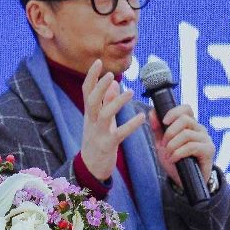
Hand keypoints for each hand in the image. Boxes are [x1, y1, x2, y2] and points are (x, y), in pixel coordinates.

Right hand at [78, 59, 145, 181]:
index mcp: (89, 113)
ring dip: (117, 102)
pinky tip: (142, 118)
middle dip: (99, 87)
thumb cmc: (96, 140)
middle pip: (91, 100)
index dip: (91, 76)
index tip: (98, 62)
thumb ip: (106, 101)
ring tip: (131, 91)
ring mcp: (98, 133)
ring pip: (104, 114)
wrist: (90, 167)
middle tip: (111, 75)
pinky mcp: (107, 145)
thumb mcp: (100, 119)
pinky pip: (119, 133)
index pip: (86, 91)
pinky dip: (131, 125)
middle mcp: (91, 121)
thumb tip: (113, 84)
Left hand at [150, 104, 215, 188]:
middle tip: (163, 145)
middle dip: (169, 132)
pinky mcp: (209, 150)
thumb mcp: (163, 144)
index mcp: (190, 125)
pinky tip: (173, 159)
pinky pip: (191, 146)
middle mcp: (200, 129)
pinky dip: (178, 153)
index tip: (163, 122)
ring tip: (168, 155)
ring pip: (186, 134)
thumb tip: (152, 112)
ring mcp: (206, 139)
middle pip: (184, 119)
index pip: (186, 108)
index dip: (174, 112)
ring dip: (172, 145)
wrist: (185, 182)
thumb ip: (157, 129)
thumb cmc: (175, 161)